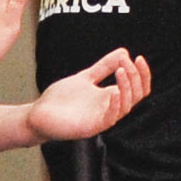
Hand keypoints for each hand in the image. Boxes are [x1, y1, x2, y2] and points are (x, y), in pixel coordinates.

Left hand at [23, 49, 150, 144]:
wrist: (38, 115)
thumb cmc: (61, 100)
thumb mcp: (86, 77)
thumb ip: (104, 67)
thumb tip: (125, 52)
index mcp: (112, 98)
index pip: (138, 89)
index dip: (143, 74)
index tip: (139, 57)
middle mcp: (111, 109)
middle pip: (136, 96)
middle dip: (135, 78)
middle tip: (127, 63)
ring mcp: (102, 120)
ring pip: (126, 107)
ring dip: (127, 87)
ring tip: (121, 70)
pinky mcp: (91, 128)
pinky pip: (110, 118)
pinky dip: (115, 105)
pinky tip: (114, 90)